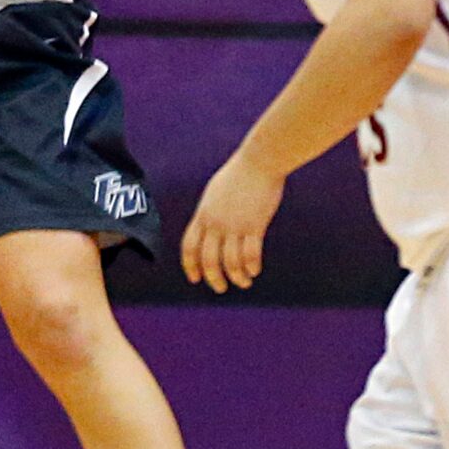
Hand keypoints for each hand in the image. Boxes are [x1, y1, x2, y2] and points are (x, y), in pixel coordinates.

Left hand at [182, 149, 284, 294]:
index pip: (189, 246)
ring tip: (244, 282)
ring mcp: (234, 225)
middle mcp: (216, 222)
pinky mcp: (254, 225)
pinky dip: (251, 267)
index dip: (190, 265)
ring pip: (230, 262)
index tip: (195, 278)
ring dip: (236, 277)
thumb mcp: (215, 192)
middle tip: (220, 287)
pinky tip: (255, 271)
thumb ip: (210, 212)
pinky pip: (250, 255)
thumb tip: (210, 226)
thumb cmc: (240, 173)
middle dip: (213, 278)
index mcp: (203, 214)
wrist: (259, 161)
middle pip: (208, 259)